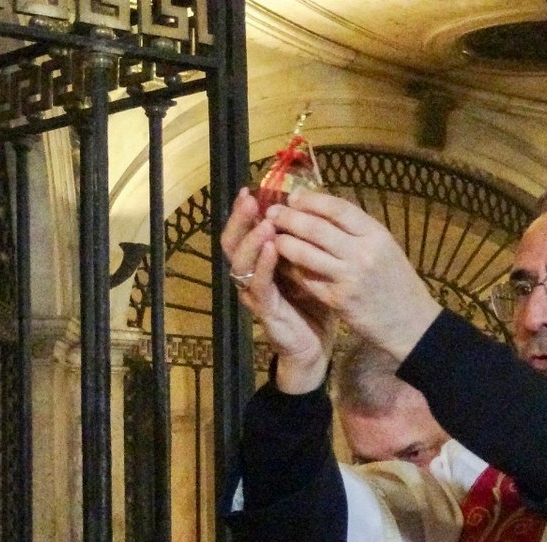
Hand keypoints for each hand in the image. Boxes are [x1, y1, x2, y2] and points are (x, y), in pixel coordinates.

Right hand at [220, 188, 334, 393]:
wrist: (314, 348)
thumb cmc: (311, 306)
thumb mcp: (309, 269)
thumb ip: (304, 244)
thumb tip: (309, 209)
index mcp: (259, 264)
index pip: (243, 231)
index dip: (243, 211)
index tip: (251, 188)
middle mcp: (250, 276)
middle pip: (232, 243)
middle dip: (239, 219)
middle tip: (249, 199)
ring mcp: (254, 294)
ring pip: (240, 263)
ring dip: (252, 240)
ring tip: (265, 222)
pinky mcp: (265, 311)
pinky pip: (259, 285)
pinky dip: (264, 265)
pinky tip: (272, 248)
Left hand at [264, 190, 442, 360]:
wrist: (411, 323)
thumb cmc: (397, 282)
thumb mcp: (385, 248)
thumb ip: (357, 231)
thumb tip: (322, 210)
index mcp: (376, 234)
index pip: (338, 208)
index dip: (311, 200)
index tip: (293, 197)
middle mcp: (363, 252)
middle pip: (316, 228)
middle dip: (289, 218)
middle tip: (272, 213)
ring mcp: (350, 277)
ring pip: (305, 253)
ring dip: (284, 243)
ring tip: (273, 237)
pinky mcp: (338, 299)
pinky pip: (307, 279)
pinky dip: (292, 269)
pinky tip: (283, 264)